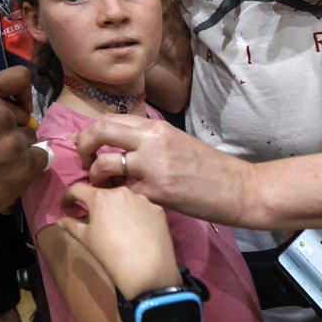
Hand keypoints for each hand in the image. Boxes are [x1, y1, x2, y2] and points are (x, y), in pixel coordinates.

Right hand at [0, 66, 45, 227]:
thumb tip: (8, 116)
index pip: (19, 77)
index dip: (24, 94)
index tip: (20, 109)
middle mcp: (1, 113)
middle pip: (24, 118)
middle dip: (13, 131)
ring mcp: (15, 140)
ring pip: (30, 140)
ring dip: (19, 150)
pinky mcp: (25, 166)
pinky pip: (42, 158)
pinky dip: (30, 166)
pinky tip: (12, 175)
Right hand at [56, 182, 180, 297]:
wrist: (147, 271)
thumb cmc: (110, 253)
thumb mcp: (86, 239)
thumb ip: (71, 226)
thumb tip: (60, 221)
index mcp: (100, 197)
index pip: (78, 189)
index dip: (69, 197)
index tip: (68, 207)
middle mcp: (121, 192)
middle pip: (104, 194)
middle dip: (96, 205)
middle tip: (95, 220)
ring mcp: (142, 200)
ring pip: (125, 200)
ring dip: (118, 209)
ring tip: (119, 226)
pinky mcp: (158, 210)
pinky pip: (142, 208)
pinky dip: (136, 215)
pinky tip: (137, 231)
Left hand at [72, 113, 254, 226]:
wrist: (240, 189)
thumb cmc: (209, 169)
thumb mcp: (175, 143)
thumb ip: (147, 141)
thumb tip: (117, 145)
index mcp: (156, 127)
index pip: (109, 119)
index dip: (90, 132)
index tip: (84, 145)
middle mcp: (151, 141)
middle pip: (100, 131)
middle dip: (82, 146)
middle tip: (82, 161)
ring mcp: (153, 166)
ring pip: (104, 163)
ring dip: (94, 175)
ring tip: (99, 184)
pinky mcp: (157, 192)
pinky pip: (122, 192)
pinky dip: (114, 197)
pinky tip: (118, 202)